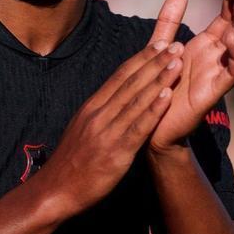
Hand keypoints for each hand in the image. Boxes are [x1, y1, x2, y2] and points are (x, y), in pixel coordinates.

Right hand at [35, 19, 184, 218]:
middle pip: (131, 82)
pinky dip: (153, 110)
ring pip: (137, 100)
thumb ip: (100, 113)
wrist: (56, 190)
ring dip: (159, 79)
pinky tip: (168, 97)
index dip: (142, 58)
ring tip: (178, 62)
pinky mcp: (116, 152)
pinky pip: (138, 127)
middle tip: (176, 44)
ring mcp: (107, 132)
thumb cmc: (72, 163)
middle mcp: (99, 113)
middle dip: (155, 61)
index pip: (120, 76)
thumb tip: (117, 99)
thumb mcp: (82, 129)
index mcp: (92, 107)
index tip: (159, 43)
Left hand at [148, 0, 233, 153]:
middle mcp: (216, 57)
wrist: (151, 122)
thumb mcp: (161, 46)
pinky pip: (231, 71)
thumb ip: (169, 21)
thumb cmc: (159, 85)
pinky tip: (231, 37)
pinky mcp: (214, 91)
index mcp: (206, 46)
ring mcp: (218, 73)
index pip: (225, 16)